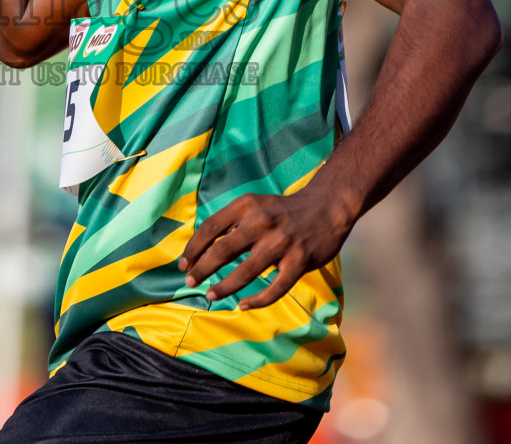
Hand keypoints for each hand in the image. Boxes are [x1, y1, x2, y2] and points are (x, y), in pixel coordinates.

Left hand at [178, 188, 355, 308]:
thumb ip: (231, 222)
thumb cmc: (282, 210)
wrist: (327, 206)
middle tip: (190, 281)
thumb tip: (200, 249)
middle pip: (224, 250)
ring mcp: (282, 242)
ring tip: (211, 295)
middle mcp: (262, 222)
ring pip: (246, 271)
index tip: (183, 263)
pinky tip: (244, 305)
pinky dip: (258, 299)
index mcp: (247, 205)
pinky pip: (276, 287)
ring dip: (225, 286)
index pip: (211, 227)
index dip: (194, 248)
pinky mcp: (300, 261)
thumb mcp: (255, 205)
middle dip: (202, 268)